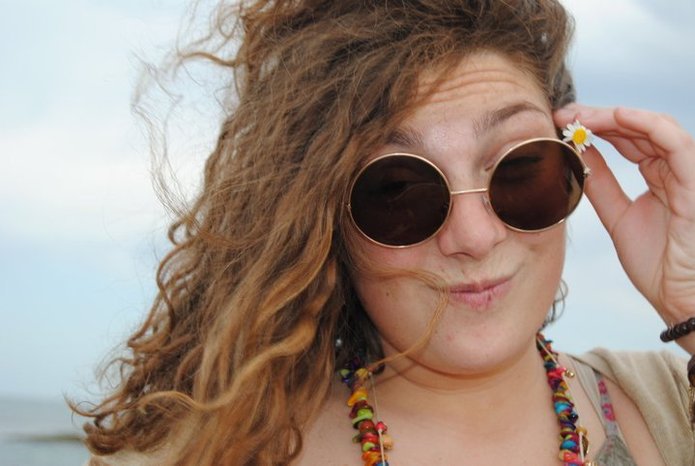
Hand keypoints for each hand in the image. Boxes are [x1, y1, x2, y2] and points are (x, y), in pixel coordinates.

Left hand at [555, 104, 694, 353]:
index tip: (561, 123)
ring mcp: (686, 173)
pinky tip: (617, 117)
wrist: (680, 297)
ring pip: (653, 128)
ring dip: (615, 117)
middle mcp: (674, 169)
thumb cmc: (657, 264)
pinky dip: (646, 125)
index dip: (595, 128)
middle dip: (598, 118)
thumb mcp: (617, 216)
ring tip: (581, 116)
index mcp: (659, 176)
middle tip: (564, 114)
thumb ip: (601, 185)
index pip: (627, 139)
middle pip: (636, 129)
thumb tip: (578, 156)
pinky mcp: (693, 180)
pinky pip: (674, 142)